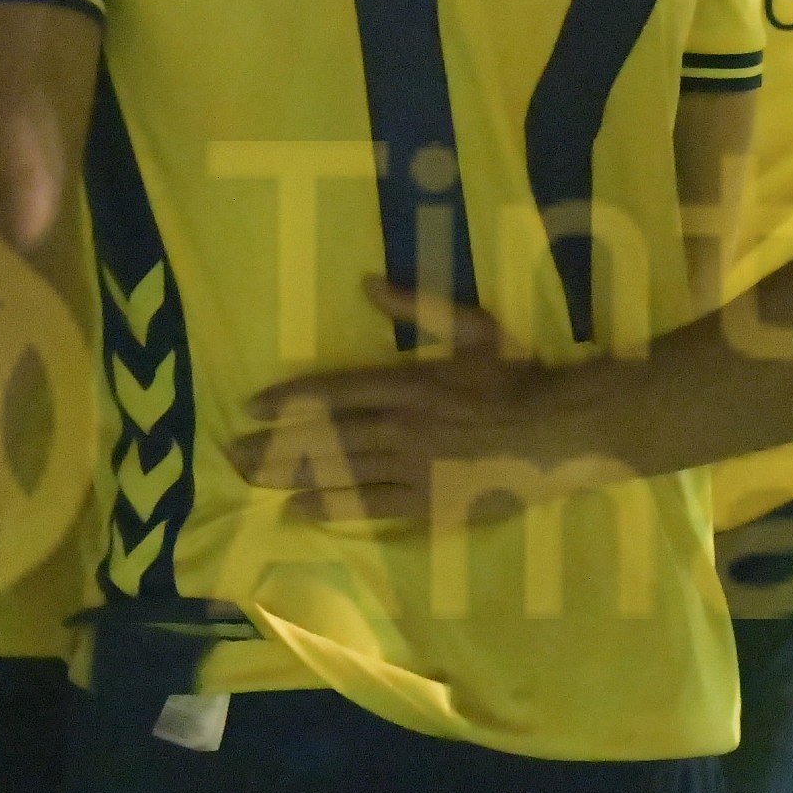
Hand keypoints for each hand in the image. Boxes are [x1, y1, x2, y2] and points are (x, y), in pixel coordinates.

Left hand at [232, 278, 624, 524]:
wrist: (562, 431)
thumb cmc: (518, 375)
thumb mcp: (473, 326)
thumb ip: (419, 305)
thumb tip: (366, 281)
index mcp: (411, 382)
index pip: (335, 391)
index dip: (290, 399)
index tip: (252, 405)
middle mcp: (403, 427)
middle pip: (326, 437)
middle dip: (274, 445)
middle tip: (230, 453)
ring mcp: (414, 469)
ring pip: (341, 472)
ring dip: (291, 475)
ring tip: (250, 479)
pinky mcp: (430, 502)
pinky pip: (371, 506)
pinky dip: (333, 507)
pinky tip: (300, 510)